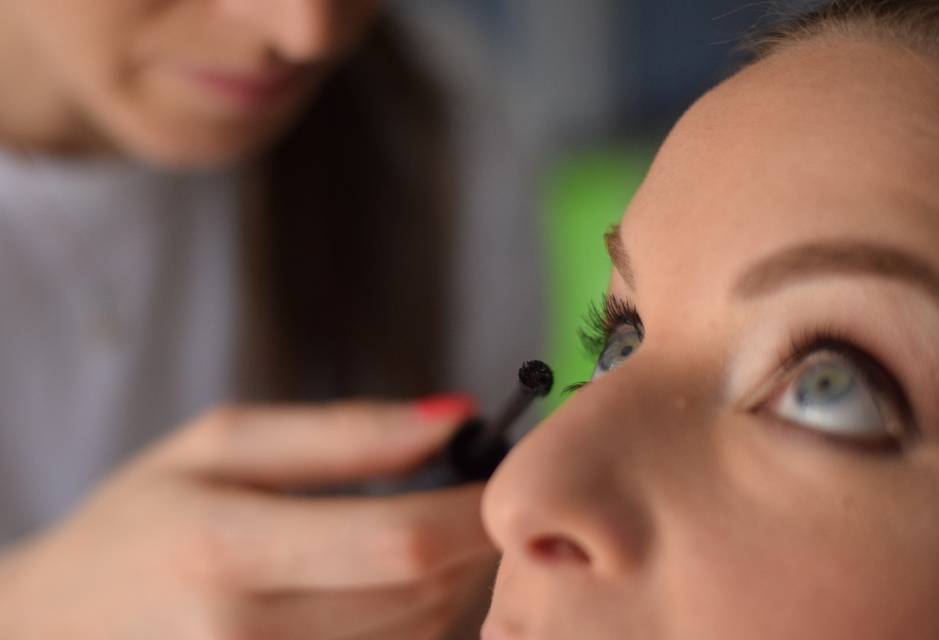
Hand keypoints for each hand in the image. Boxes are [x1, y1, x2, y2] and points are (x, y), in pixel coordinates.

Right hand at [0, 400, 496, 638]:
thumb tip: (456, 417)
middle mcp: (247, 636)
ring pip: (418, 636)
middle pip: (422, 596)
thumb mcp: (223, 444)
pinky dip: (414, 623)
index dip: (470, 510)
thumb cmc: (142, 519)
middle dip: (467, 542)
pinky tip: (384, 588)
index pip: (399, 543)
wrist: (60, 624)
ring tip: (411, 538)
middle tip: (458, 497)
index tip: (496, 477)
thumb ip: (343, 433)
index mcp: (227, 551)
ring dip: (446, 583)